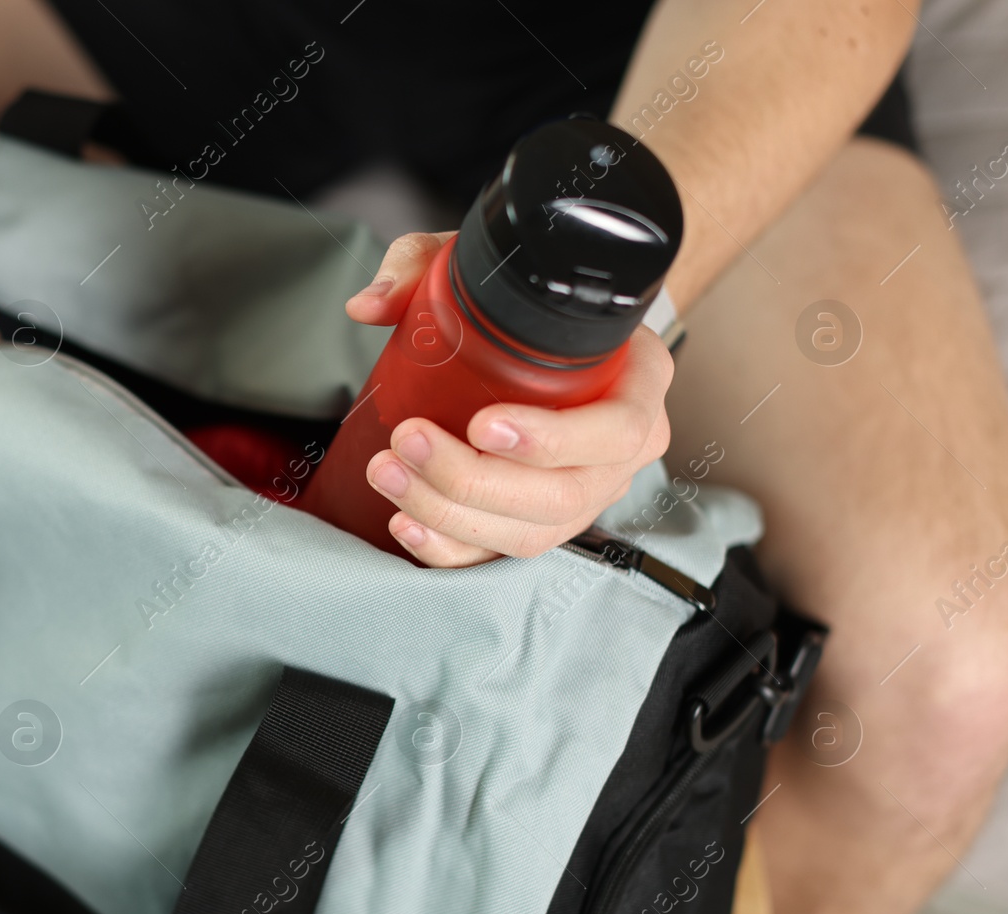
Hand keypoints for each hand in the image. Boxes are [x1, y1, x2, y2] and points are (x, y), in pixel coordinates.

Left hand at [345, 231, 673, 566]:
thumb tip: (370, 304)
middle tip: (409, 441)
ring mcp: (586, 493)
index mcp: (637, 380)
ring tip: (389, 474)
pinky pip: (502, 554)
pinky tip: (405, 523)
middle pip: (565, 493)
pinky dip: (451, 549)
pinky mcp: (543, 521)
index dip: (551, 439)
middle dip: (475, 479)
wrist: (534, 333)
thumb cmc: (520, 302)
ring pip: (532, 532)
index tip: (481, 425)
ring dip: (451, 514)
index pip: (618, 428)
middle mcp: (621, 449)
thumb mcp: (479, 266)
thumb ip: (422, 267)